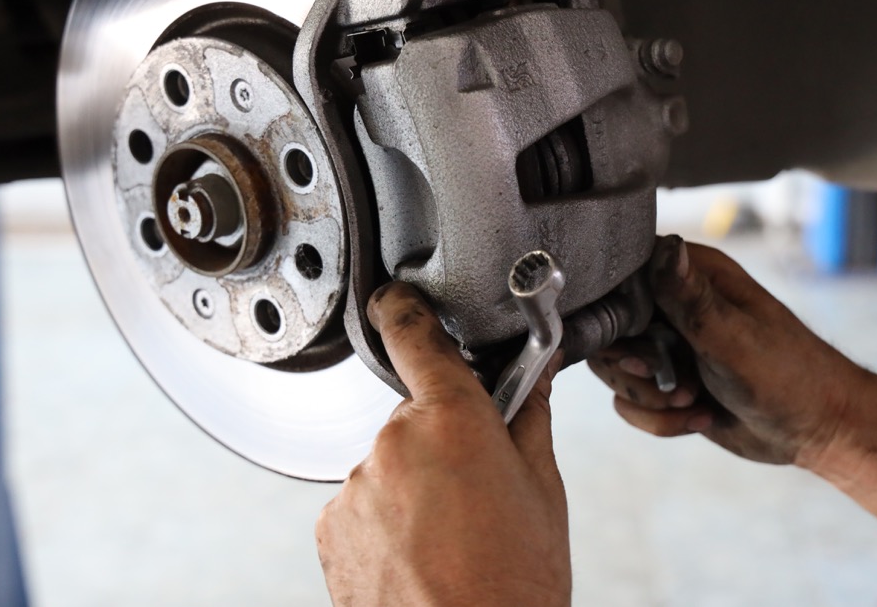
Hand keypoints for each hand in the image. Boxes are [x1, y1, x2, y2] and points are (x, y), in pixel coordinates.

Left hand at [315, 282, 570, 605]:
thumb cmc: (514, 586)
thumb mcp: (543, 491)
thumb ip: (529, 417)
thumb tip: (536, 373)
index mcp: (453, 419)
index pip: (416, 334)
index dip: (406, 308)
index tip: (399, 298)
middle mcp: (394, 443)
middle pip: (418, 415)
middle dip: (444, 438)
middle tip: (479, 488)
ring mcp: (357, 487)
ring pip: (391, 462)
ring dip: (415, 483)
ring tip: (453, 535)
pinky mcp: (332, 527)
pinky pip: (364, 502)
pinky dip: (387, 519)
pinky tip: (422, 553)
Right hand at [589, 236, 863, 465]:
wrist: (816, 429)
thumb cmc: (788, 376)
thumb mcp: (735, 337)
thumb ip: (691, 299)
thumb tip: (666, 247)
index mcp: (690, 276)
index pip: (621, 276)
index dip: (618, 314)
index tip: (646, 346)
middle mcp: (672, 306)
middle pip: (607, 330)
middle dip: (635, 370)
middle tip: (676, 382)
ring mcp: (667, 346)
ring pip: (614, 371)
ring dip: (650, 399)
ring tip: (694, 401)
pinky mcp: (667, 384)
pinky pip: (630, 404)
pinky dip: (660, 421)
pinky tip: (700, 417)